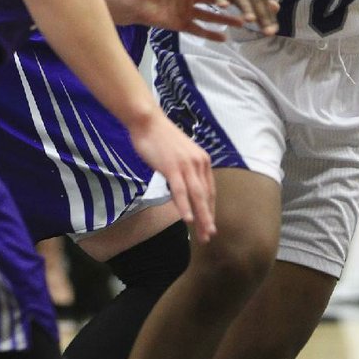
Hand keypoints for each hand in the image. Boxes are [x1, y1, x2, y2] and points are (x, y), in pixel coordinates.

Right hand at [129, 110, 215, 242]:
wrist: (148, 121)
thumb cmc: (160, 138)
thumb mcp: (178, 155)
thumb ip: (184, 171)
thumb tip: (184, 189)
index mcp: (202, 160)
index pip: (209, 189)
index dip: (210, 208)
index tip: (210, 224)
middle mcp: (199, 163)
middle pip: (206, 196)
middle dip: (208, 218)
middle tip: (209, 236)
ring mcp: (186, 165)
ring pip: (197, 196)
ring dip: (201, 217)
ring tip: (202, 233)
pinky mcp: (172, 167)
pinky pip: (180, 191)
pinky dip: (185, 206)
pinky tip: (187, 219)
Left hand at [132, 0, 270, 39]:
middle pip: (218, 3)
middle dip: (235, 5)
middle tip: (251, 8)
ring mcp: (187, 12)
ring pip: (212, 18)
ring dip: (228, 20)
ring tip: (244, 23)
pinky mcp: (181, 25)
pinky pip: (199, 31)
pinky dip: (211, 35)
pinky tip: (226, 38)